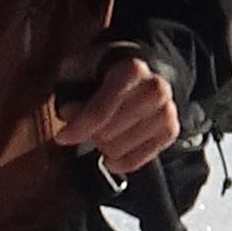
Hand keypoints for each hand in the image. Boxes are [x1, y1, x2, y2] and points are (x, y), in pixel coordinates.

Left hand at [55, 45, 181, 172]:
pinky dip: (119, 160)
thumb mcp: (79, 69)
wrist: (138, 72)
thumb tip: (68, 113)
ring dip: (104, 146)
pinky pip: (136, 161)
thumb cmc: (103, 72)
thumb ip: (70, 89)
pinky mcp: (170, 131)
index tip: (61, 137)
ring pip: (119, 150)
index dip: (77, 128)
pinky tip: (112, 150)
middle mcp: (155, 89)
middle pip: (108, 134)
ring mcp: (166, 112)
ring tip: (103, 130)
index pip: (100, 111)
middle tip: (86, 124)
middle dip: (90, 133)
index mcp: (132, 69)